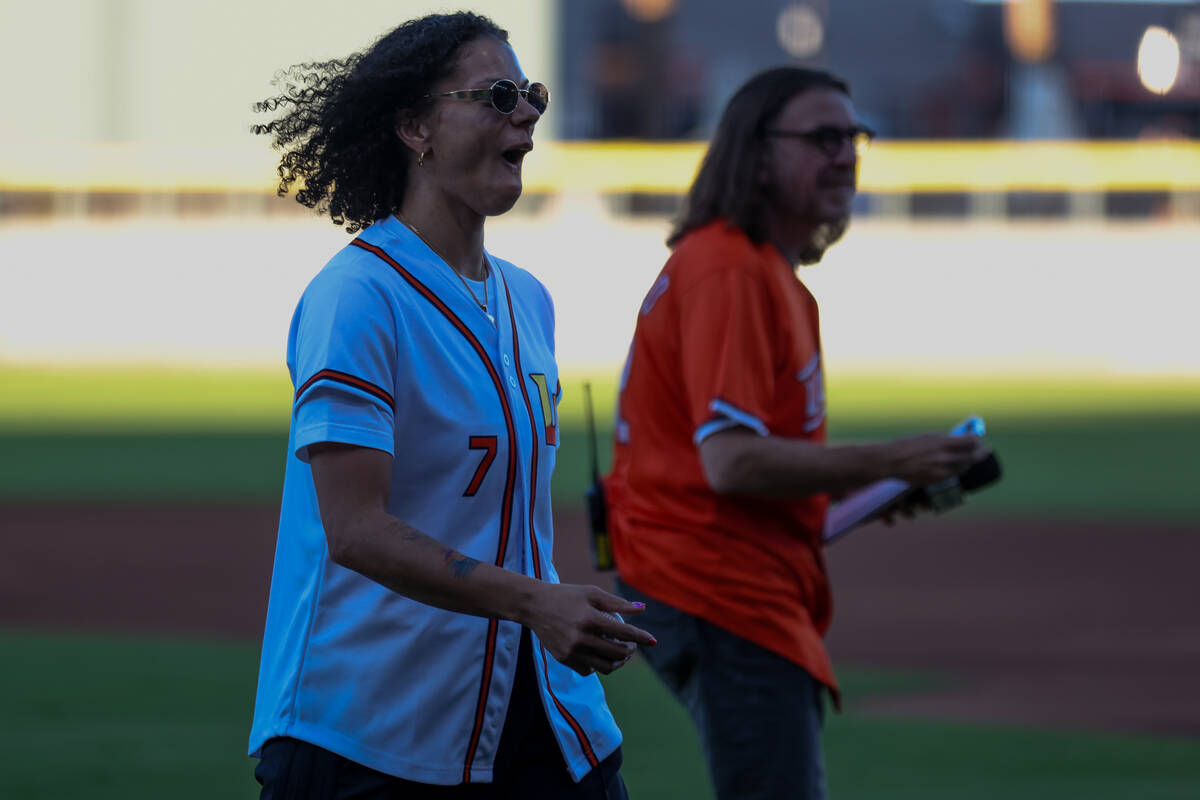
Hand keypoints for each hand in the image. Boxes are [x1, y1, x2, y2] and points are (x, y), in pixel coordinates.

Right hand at [523, 583, 655, 676]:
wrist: (534, 606)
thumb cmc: (566, 595)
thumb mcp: (591, 593)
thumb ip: (617, 603)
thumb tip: (642, 609)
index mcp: (589, 618)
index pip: (623, 632)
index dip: (641, 637)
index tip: (653, 641)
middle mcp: (581, 637)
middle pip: (617, 652)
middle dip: (631, 650)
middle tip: (633, 645)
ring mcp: (572, 651)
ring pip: (605, 666)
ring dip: (618, 662)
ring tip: (622, 654)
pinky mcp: (564, 659)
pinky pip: (589, 670)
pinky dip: (598, 665)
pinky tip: (600, 655)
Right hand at [882, 434, 989, 486]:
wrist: (890, 462)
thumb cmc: (906, 446)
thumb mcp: (927, 438)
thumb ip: (944, 440)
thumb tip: (960, 440)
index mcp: (941, 442)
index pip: (970, 441)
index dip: (978, 440)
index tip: (980, 438)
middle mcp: (943, 457)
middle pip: (972, 456)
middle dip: (981, 452)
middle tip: (986, 450)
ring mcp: (941, 471)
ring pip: (964, 467)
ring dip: (969, 461)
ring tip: (971, 457)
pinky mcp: (936, 480)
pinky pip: (953, 475)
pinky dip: (957, 469)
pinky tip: (957, 465)